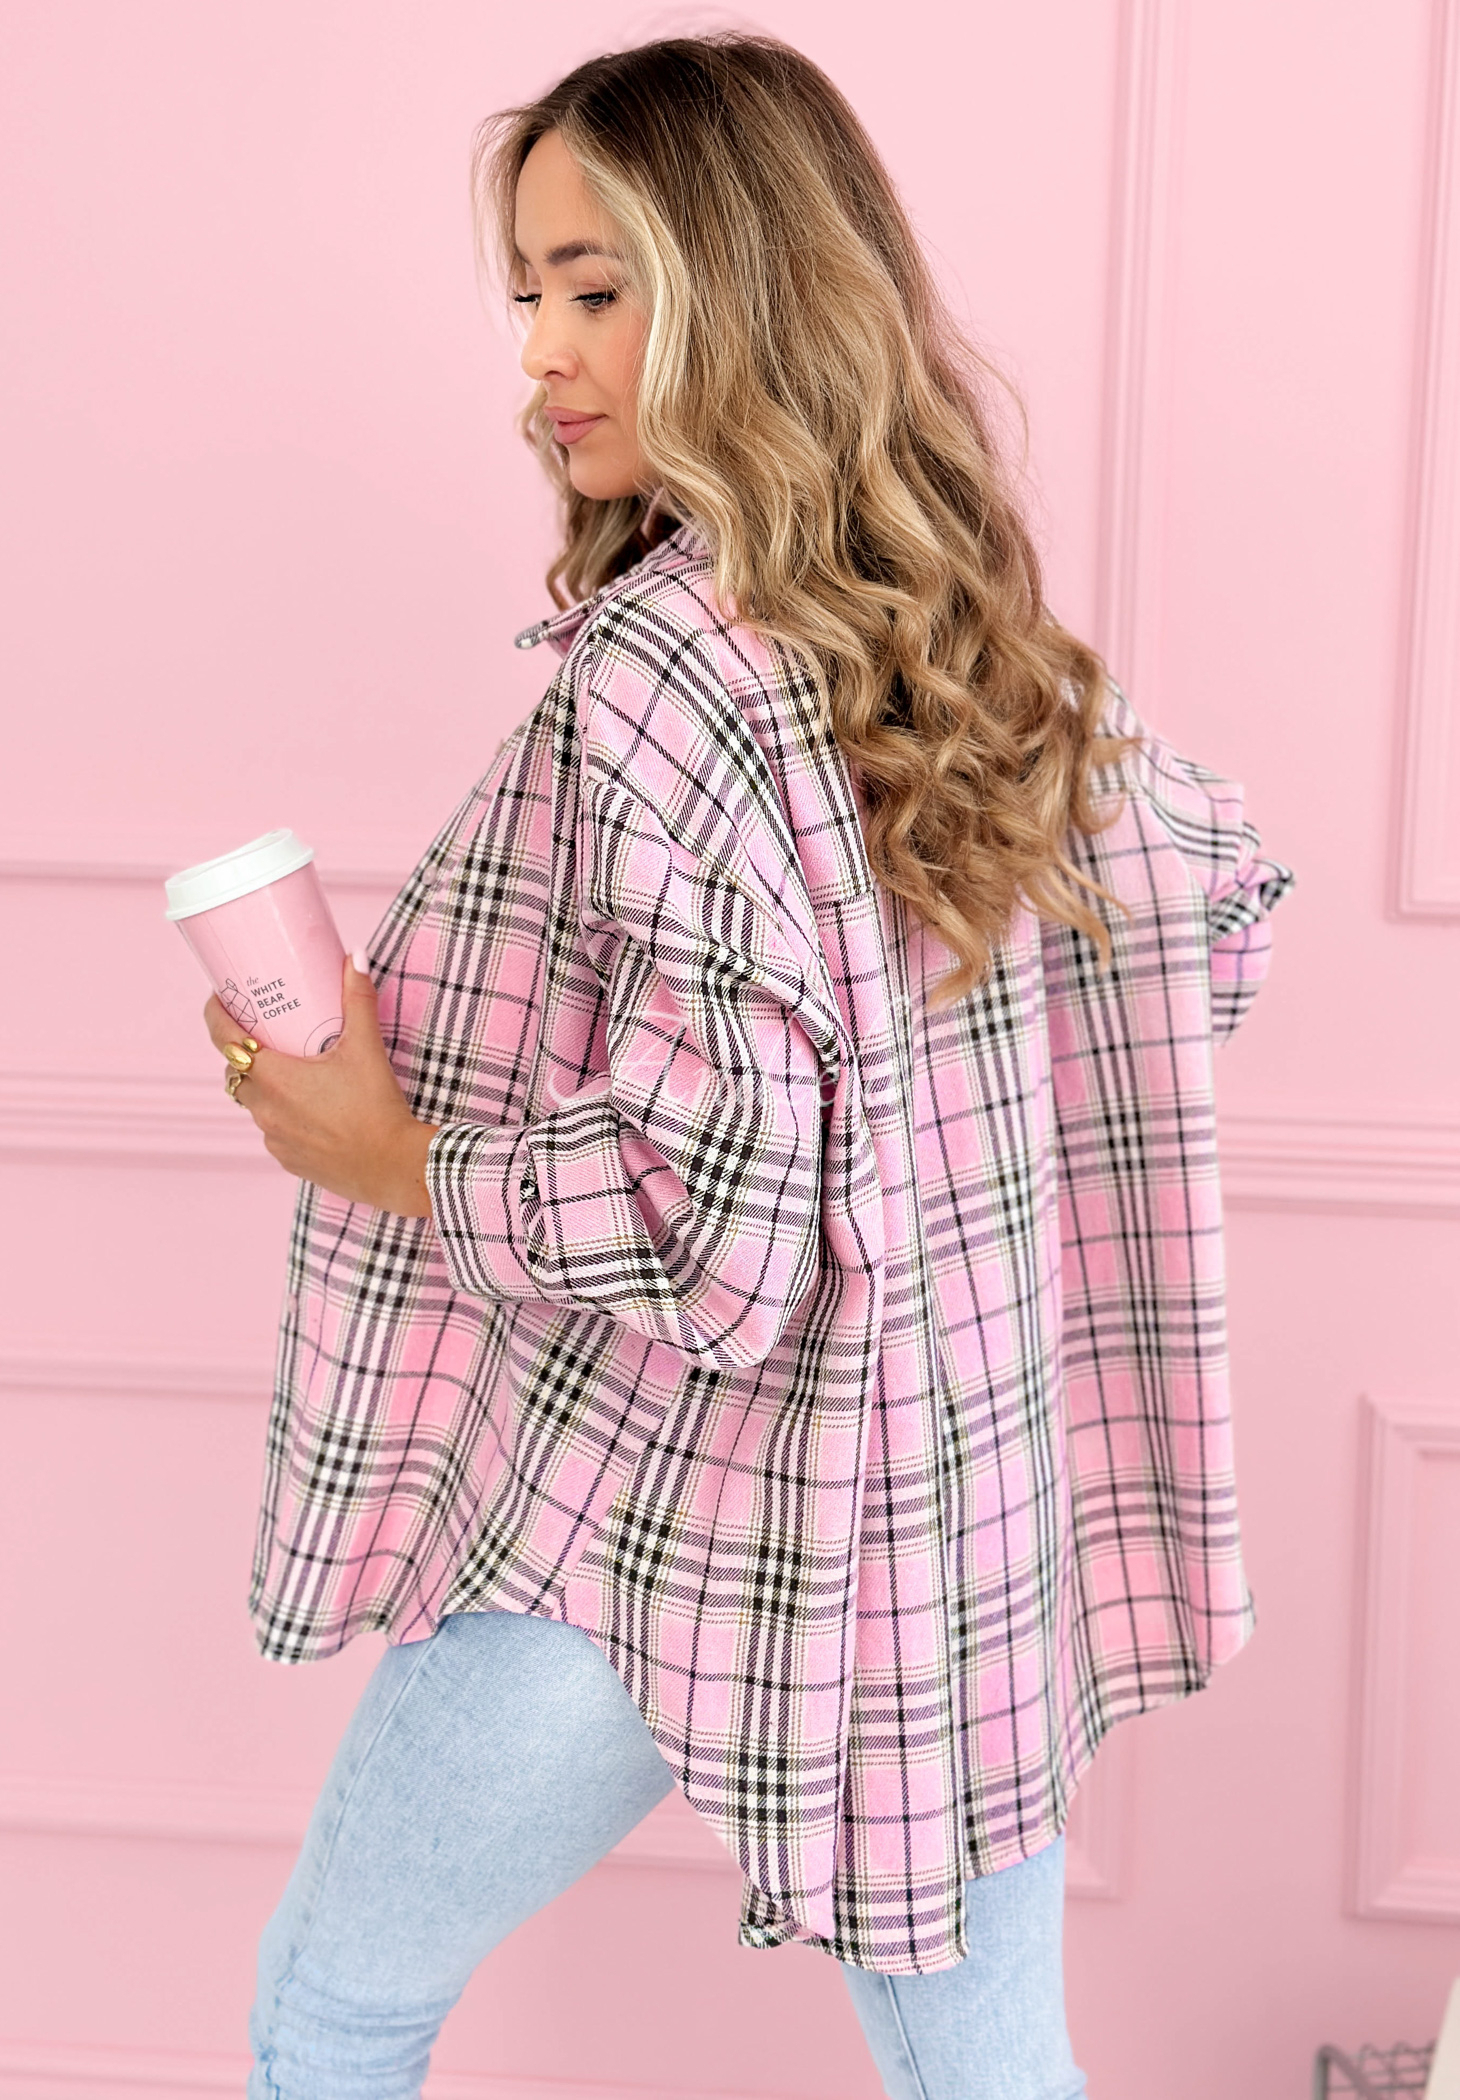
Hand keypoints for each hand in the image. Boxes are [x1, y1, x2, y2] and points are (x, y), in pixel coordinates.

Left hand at [205, 954, 438, 1216]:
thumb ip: (358, 1001)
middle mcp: (264, 1109)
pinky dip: (282, 1116)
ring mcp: (273, 1138)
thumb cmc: (376, 1108)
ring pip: (254, 1103)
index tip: (220, 999)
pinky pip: (273, 1131)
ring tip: (293, 1073)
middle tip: (267, 1035)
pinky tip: (310, 1111)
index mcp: (274, 1078)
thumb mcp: (366, 1048)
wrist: (393, 1167)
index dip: (216, 1015)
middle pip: (236, 1072)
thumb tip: (354, 958)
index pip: (224, 1040)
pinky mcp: (287, 1160)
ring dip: (265, 1086)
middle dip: (245, 1052)